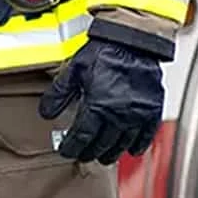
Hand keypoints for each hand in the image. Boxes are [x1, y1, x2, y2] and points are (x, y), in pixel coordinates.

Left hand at [37, 36, 163, 163]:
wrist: (133, 40)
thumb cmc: (105, 51)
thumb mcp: (74, 70)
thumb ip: (58, 93)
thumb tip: (45, 113)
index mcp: (98, 105)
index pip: (82, 136)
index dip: (73, 147)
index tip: (67, 152)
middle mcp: (118, 113)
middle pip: (102, 143)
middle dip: (90, 153)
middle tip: (84, 156)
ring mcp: (137, 114)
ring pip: (123, 143)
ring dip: (112, 153)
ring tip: (104, 157)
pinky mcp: (152, 109)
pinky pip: (147, 135)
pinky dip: (139, 145)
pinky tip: (132, 150)